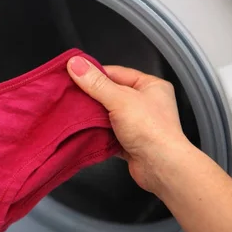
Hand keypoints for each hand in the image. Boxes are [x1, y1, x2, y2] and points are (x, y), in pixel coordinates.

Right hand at [67, 56, 193, 192]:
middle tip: (70, 95)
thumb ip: (96, 83)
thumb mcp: (120, 99)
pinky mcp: (129, 142)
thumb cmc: (151, 130)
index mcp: (151, 86)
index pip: (117, 73)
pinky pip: (108, 133)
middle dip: (91, 97)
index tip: (74, 75)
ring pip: (108, 114)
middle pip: (110, 94)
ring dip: (93, 116)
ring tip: (74, 113)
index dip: (95, 74)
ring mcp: (138, 124)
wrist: (161, 167)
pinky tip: (84, 131)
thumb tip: (76, 64)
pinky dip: (97, 133)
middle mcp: (146, 103)